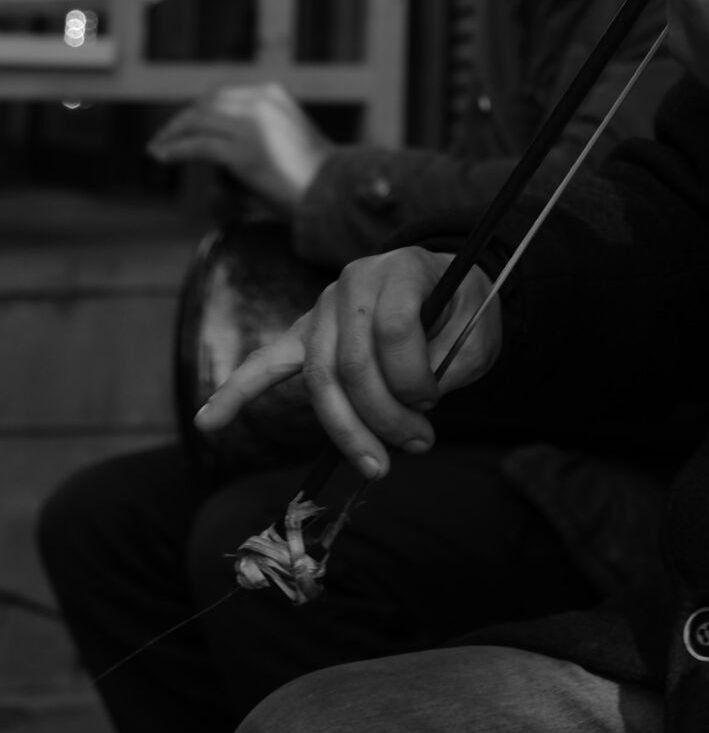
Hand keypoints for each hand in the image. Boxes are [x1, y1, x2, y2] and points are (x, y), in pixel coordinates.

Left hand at [148, 80, 333, 208]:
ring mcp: (251, 126)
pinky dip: (176, 152)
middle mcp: (260, 103)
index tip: (181, 125)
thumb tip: (218, 138)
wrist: (331, 190)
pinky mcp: (242, 152)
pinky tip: (163, 158)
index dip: (196, 110)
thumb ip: (256, 126)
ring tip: (156, 149)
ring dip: (172, 135)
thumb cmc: (311, 170)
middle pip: (205, 104)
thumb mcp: (284, 132)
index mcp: (272, 93)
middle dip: (180, 121)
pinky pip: (199, 147)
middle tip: (163, 138)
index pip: (220, 95)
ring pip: (197, 122)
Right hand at [194, 247, 498, 477]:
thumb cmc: (463, 311)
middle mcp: (354, 281)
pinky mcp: (305, 334)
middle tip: (418, 444)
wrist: (447, 285)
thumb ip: (446, 366)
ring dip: (347, 429)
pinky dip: (237, 392)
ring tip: (379, 464)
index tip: (435, 402)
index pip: (394, 329)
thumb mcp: (476, 331)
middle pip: (351, 362)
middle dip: (382, 416)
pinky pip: (267, 364)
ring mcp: (323, 307)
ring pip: (319, 378)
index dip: (413, 377)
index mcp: (401, 268)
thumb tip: (408, 411)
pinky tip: (209, 421)